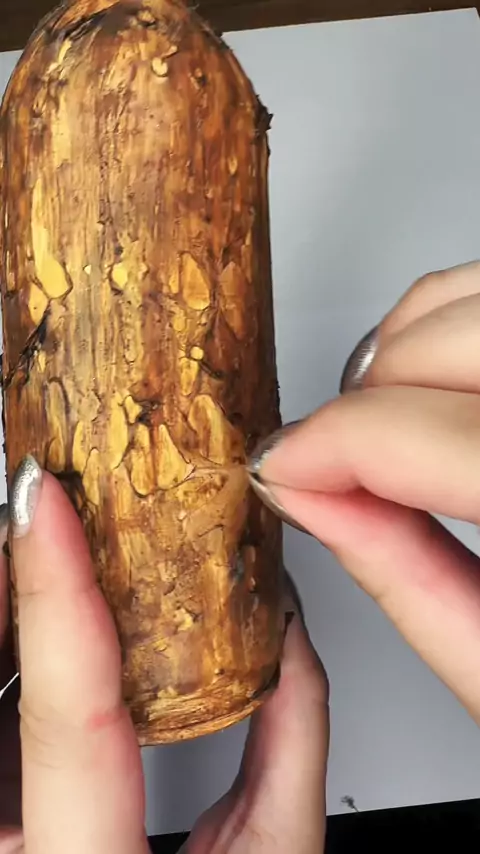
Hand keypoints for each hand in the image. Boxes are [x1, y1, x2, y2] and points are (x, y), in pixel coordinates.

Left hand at [0, 472, 328, 853]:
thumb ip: (289, 743)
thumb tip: (288, 635)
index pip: (69, 717)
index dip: (55, 592)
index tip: (43, 499)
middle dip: (11, 585)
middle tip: (48, 510)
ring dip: (7, 614)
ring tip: (45, 552)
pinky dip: (11, 661)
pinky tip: (33, 627)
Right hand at [250, 260, 479, 724]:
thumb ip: (403, 574)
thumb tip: (315, 500)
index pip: (433, 440)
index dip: (331, 445)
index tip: (287, 465)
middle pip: (453, 346)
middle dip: (366, 396)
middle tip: (338, 455)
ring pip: (478, 295)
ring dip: (407, 346)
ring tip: (390, 411)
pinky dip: (454, 313)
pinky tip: (442, 366)